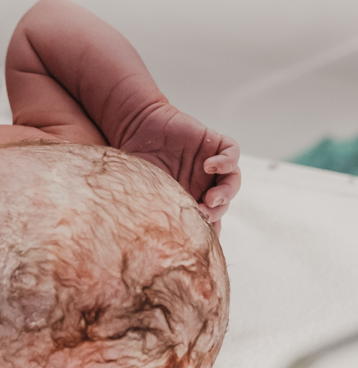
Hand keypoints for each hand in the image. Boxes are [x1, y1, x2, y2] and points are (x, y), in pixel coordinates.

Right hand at [117, 102, 240, 229]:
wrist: (136, 126)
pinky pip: (232, 155)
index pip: (207, 220)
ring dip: (226, 194)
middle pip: (221, 205)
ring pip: (231, 183)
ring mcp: (210, 165)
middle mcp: (202, 184)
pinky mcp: (214, 144)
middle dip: (214, 213)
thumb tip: (154, 237)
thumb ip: (152, 209)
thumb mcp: (141, 189)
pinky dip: (226, 162)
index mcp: (186, 198)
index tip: (198, 241)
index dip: (208, 232)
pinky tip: (209, 166)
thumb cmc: (135, 159)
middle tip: (201, 216)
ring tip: (212, 198)